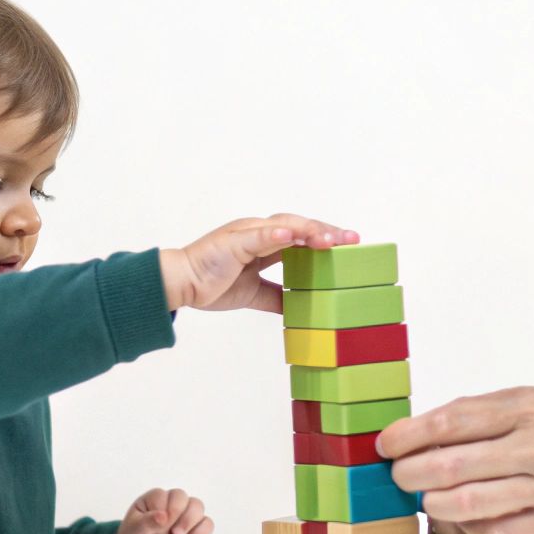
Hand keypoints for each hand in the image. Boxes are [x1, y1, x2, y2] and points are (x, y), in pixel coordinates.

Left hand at [117, 487, 214, 533]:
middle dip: (188, 521)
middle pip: (195, 505)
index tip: (163, 525)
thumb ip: (147, 523)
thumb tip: (163, 515)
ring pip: (206, 522)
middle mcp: (177, 509)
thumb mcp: (134, 533)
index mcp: (159, 500)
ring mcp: (188, 524)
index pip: (175, 496)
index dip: (173, 510)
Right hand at [160, 214, 356, 311]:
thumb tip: (296, 306)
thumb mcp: (253, 294)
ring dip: (309, 231)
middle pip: (300, 226)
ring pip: (285, 226)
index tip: (349, 245)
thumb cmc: (210, 284)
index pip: (301, 236)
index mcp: (263, 243)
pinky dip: (274, 234)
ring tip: (331, 240)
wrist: (180, 285)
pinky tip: (291, 236)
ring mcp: (246, 234)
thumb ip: (275, 296)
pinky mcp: (233, 241)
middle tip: (353, 240)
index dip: (324, 239)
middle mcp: (258, 233)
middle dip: (327, 232)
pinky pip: (256, 236)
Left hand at [379, 387, 533, 533]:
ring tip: (427, 498)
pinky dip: (476, 531)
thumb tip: (444, 423)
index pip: (453, 419)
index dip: (410, 433)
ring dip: (435, 503)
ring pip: (468, 502)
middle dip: (410, 472)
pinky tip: (471, 521)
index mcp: (530, 407)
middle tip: (397, 476)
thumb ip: (501, 411)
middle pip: (451, 462)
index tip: (386, 443)